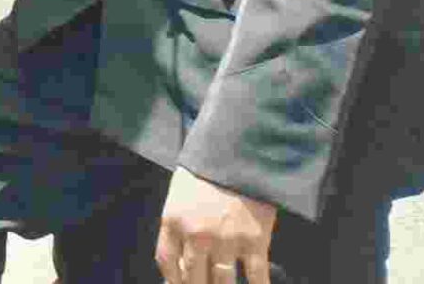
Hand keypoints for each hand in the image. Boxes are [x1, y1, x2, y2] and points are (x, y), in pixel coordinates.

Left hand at [156, 168, 276, 283]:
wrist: (239, 153)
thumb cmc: (205, 171)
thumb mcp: (179, 194)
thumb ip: (178, 226)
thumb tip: (181, 261)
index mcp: (174, 221)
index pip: (167, 261)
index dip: (172, 279)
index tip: (178, 283)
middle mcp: (197, 236)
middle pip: (193, 278)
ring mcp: (227, 241)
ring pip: (223, 282)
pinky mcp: (255, 242)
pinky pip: (257, 276)